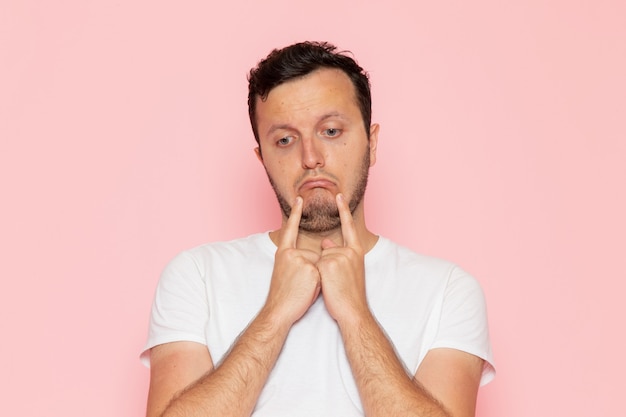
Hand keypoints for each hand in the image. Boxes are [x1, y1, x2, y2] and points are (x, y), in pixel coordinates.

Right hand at [264, 196, 321, 326]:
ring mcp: (301, 260)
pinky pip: (323, 272)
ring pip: (320, 263)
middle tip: (299, 284)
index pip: (290, 229)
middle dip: (314, 269)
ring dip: (318, 276)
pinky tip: (308, 289)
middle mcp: (291, 253)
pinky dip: (320, 282)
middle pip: (314, 254)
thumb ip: (298, 258)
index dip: (295, 213)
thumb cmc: (284, 294)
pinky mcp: (311, 269)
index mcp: (283, 252)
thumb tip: (316, 251)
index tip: (299, 198)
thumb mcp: (287, 271)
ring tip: (303, 288)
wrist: (279, 310)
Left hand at [316, 193, 367, 323]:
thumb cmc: (349, 294)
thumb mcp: (349, 270)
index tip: (339, 194)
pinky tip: (328, 285)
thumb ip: (338, 254)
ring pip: (321, 257)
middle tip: (338, 283)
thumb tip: (326, 242)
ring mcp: (339, 257)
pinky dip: (317, 275)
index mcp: (357, 251)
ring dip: (322, 272)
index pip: (349, 226)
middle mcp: (349, 251)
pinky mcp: (328, 264)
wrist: (352, 311)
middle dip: (327, 265)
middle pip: (328, 249)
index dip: (343, 210)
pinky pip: (315, 264)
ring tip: (334, 286)